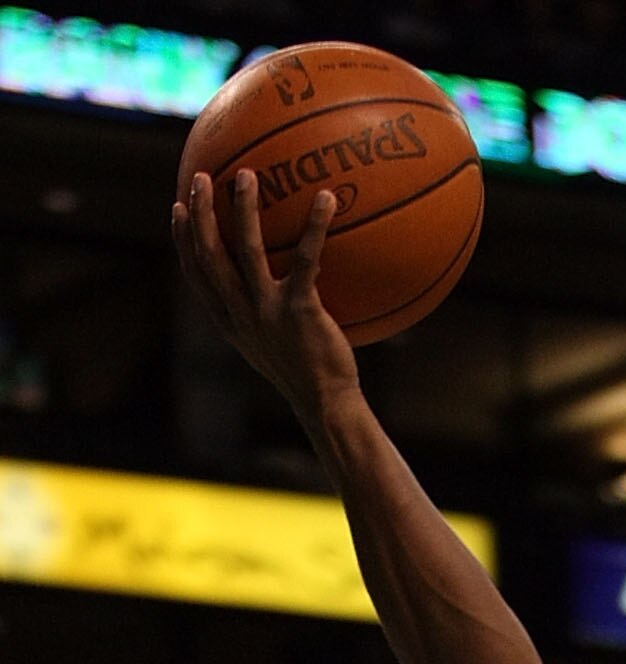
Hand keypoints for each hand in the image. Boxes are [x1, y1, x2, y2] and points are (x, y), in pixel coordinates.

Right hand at [172, 169, 360, 423]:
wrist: (328, 406)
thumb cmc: (308, 373)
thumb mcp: (276, 345)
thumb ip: (267, 313)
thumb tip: (278, 281)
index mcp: (231, 323)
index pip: (196, 276)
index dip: (183, 240)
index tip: (179, 206)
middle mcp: (242, 315)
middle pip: (210, 255)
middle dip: (201, 214)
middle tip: (203, 177)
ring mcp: (267, 312)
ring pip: (246, 250)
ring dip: (243, 209)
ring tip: (247, 176)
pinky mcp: (298, 311)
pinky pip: (306, 259)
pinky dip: (315, 226)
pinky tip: (326, 198)